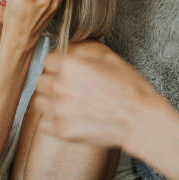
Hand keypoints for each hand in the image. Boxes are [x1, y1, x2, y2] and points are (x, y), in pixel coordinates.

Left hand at [34, 43, 160, 149]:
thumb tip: (69, 49)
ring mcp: (59, 110)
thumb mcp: (110, 58)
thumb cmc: (129, 88)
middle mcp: (60, 86)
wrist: (139, 120)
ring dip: (51, 102)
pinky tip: (69, 118)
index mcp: (70, 65)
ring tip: (68, 105)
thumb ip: (84, 50)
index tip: (66, 72)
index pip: (48, 61)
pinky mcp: (62, 130)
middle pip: (41, 82)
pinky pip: (45, 124)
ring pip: (40, 102)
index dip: (59, 65)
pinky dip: (53, 121)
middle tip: (69, 89)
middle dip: (53, 83)